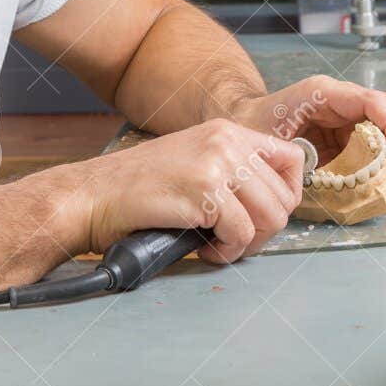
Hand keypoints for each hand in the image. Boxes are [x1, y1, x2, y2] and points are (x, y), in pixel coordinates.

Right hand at [70, 119, 305, 263]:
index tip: (265, 218)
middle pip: (285, 197)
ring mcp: (216, 163)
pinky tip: (203, 251)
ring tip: (219, 247)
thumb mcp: (193, 163)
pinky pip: (241, 234)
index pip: (293, 159)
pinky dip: (226, 253)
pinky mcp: (203, 191)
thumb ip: (231, 171)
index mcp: (226, 132)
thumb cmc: (137, 189)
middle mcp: (226, 141)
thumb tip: (273, 204)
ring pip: (270, 218)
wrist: (92, 195)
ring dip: (247, 244)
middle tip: (235, 241)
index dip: (288, 197)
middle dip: (266, 230)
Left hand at [228, 76, 385, 187]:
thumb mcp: (272, 139)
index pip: (375, 103)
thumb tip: (332, 181)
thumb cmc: (252, 125)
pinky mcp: (349, 132)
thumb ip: (299, 158)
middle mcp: (343, 100)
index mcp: (325, 94)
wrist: (241, 122)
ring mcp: (349, 115)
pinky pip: (380, 142)